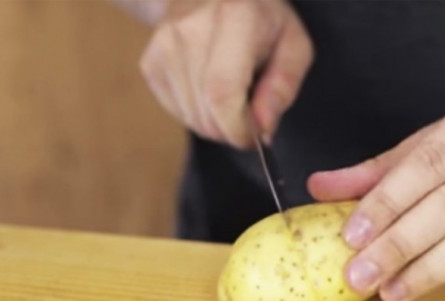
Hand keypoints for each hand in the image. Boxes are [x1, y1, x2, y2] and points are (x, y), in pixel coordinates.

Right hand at [139, 0, 312, 147]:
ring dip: (216, 124)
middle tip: (250, 117)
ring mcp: (164, 46)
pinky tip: (210, 90)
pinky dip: (199, 114)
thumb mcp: (293, 46)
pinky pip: (178, 112)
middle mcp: (190, 29)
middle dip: (232, 130)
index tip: (255, 138)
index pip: (223, 93)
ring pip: (191, 118)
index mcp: (235, 18)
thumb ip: (283, 87)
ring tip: (233, 97)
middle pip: (206, 112)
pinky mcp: (150, 63)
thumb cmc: (263, 22)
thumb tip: (263, 129)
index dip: (238, 128)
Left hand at [308, 75, 444, 300]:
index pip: (431, 160)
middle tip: (360, 273)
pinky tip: (424, 282)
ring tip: (390, 290)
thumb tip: (320, 188)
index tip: (351, 235)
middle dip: (401, 243)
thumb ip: (384, 166)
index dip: (387, 201)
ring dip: (430, 269)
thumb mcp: (441, 137)